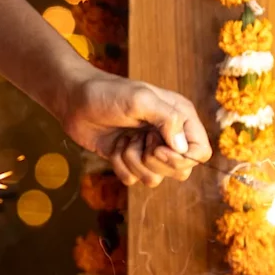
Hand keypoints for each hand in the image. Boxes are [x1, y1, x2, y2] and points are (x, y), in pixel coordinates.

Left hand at [60, 71, 212, 187]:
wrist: (73, 100)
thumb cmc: (107, 94)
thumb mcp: (140, 100)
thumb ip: (167, 119)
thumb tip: (182, 149)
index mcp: (180, 118)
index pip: (200, 152)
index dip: (182, 158)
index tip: (156, 147)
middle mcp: (168, 136)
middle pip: (181, 171)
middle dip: (155, 161)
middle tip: (138, 140)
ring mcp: (148, 149)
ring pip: (156, 178)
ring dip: (134, 163)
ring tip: (124, 141)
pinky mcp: (128, 160)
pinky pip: (133, 180)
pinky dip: (120, 167)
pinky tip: (114, 147)